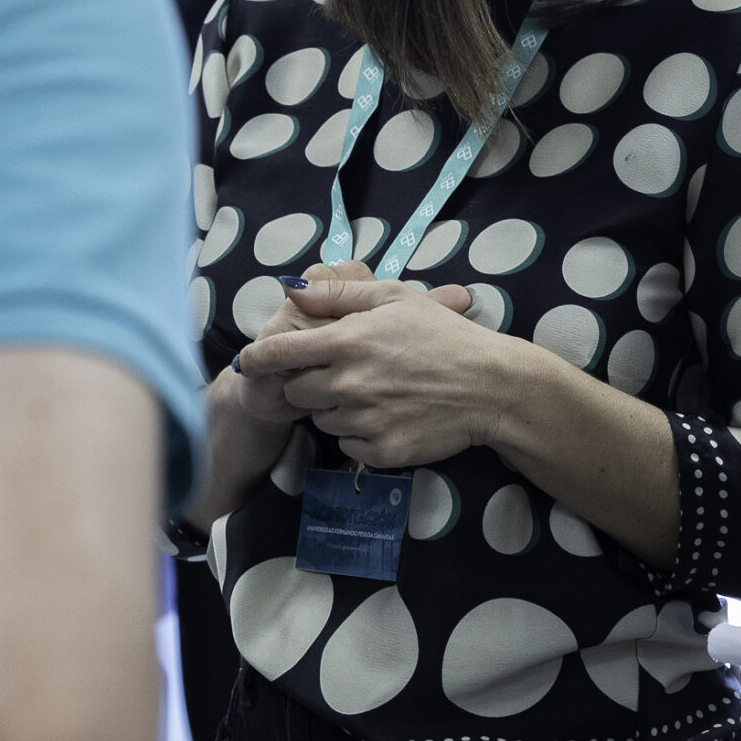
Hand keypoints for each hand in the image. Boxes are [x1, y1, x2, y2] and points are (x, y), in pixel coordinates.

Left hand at [232, 277, 500, 469]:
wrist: (491, 388)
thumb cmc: (443, 335)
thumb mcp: (395, 297)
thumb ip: (339, 292)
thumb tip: (292, 289)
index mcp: (346, 341)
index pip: (279, 353)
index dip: (257, 358)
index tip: (249, 362)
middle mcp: (347, 383)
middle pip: (297, 391)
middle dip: (307, 382)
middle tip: (340, 372)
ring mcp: (362, 420)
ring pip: (322, 419)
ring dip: (335, 408)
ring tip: (372, 392)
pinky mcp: (379, 451)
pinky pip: (347, 445)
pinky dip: (357, 433)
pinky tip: (385, 416)